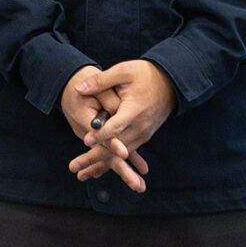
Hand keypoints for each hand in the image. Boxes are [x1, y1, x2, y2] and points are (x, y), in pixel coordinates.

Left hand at [61, 61, 157, 192]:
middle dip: (94, 158)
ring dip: (101, 164)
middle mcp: (140, 126)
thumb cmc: (145, 74)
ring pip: (121, 154)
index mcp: (134, 110)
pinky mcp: (143, 136)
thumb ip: (101, 81)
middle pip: (116, 147)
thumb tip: (78, 89)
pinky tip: (98, 170)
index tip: (85, 140)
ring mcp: (143, 133)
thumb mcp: (123, 72)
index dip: (101, 134)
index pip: (116, 126)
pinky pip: (127, 152)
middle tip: (74, 168)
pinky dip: (112, 161)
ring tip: (82, 174)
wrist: (171, 83)